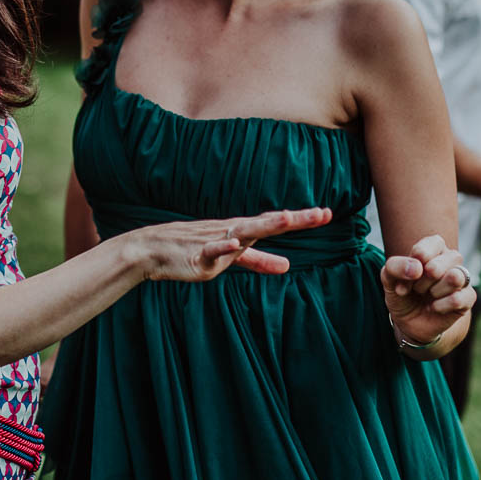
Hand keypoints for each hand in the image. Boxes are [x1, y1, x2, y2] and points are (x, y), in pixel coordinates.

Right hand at [133, 208, 333, 280]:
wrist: (153, 250)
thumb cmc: (193, 250)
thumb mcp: (232, 258)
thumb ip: (259, 260)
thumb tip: (288, 266)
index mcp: (242, 231)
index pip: (276, 222)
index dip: (301, 219)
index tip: (327, 213)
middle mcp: (232, 231)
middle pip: (268, 223)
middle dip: (295, 219)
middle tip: (323, 213)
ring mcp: (215, 241)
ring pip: (243, 232)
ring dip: (264, 225)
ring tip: (286, 218)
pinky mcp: (196, 256)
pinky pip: (211, 251)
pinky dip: (222, 247)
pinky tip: (234, 244)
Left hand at [382, 235, 476, 348]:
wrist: (410, 322)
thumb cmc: (403, 292)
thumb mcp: (388, 278)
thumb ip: (395, 266)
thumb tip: (418, 268)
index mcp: (433, 247)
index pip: (432, 243)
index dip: (415, 262)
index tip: (408, 276)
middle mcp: (451, 259)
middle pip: (444, 260)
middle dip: (424, 279)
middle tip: (417, 288)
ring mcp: (462, 278)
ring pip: (455, 277)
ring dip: (434, 290)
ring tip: (428, 296)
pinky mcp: (468, 298)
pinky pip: (459, 299)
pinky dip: (440, 306)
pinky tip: (434, 308)